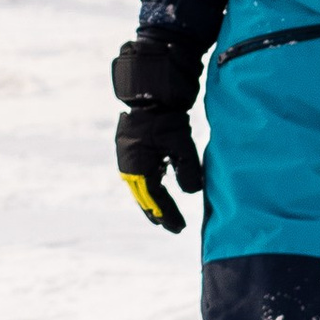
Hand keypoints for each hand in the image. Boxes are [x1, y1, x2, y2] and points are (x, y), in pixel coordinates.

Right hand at [112, 35, 203, 232]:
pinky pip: (138, 173)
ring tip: (160, 211)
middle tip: (168, 225)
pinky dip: (149, 183)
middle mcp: (128, 166)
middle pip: (143, 197)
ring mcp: (127, 156)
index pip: (155, 200)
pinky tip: (159, 182)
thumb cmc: (166, 119)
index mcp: (138, 170)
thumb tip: (191, 193)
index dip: (168, 215)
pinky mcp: (130, 146)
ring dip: (150, 199)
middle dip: (156, 212)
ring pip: (139, 186)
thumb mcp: (182, 147)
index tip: (179, 228)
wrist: (149, 92)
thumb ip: (188, 173)